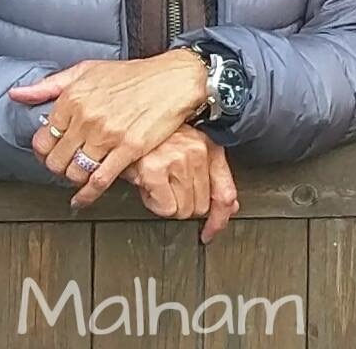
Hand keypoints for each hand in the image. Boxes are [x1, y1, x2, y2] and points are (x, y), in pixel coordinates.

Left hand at [9, 51, 207, 207]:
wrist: (172, 79)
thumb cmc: (132, 75)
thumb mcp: (87, 70)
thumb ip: (50, 85)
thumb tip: (18, 93)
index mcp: (74, 97)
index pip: (43, 139)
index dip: (44, 150)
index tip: (50, 151)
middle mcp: (87, 117)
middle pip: (56, 160)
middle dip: (58, 167)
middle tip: (65, 165)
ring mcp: (108, 135)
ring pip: (76, 173)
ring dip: (74, 179)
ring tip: (79, 174)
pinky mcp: (128, 149)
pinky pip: (100, 180)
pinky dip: (88, 195)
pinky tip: (83, 198)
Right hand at [121, 125, 239, 242]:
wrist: (127, 125)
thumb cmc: (158, 138)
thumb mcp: (188, 151)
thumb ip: (210, 178)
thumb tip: (229, 207)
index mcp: (209, 145)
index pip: (225, 191)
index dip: (220, 219)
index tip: (211, 231)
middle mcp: (197, 151)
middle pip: (201, 207)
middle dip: (183, 203)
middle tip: (170, 185)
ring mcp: (177, 159)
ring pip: (183, 210)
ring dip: (168, 203)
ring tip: (159, 182)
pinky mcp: (156, 169)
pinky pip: (165, 209)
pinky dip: (154, 203)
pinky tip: (150, 185)